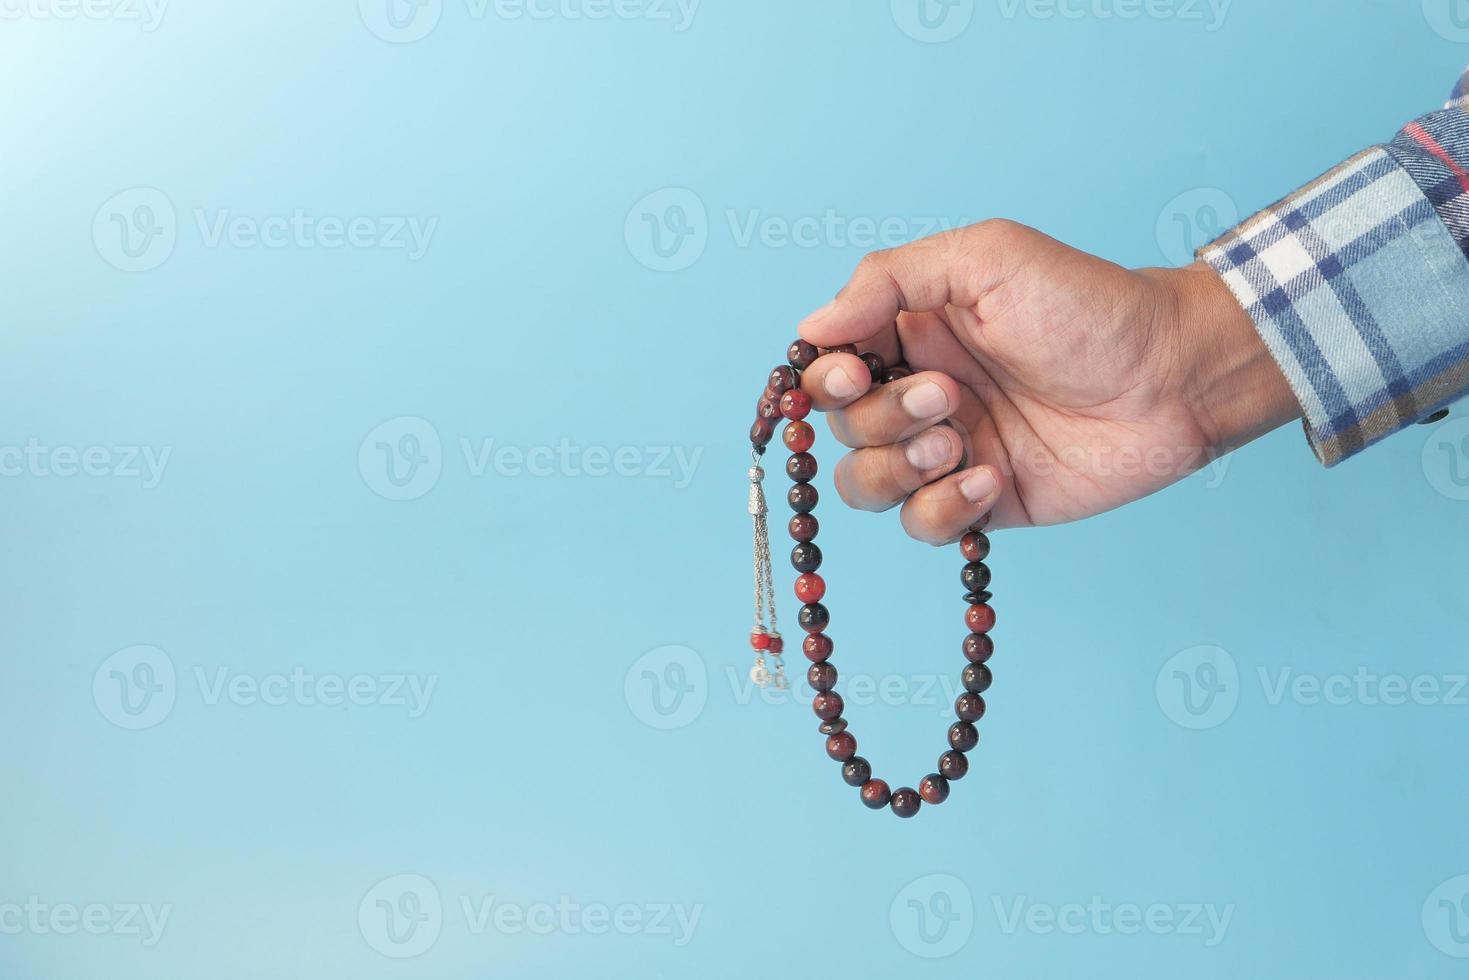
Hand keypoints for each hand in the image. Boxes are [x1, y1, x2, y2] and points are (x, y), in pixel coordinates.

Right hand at [796, 220, 1299, 539]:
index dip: (823, 379)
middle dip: (881, 418)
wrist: (1172, 375)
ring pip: (865, 485)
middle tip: (948, 397)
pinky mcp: (981, 501)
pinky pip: (921, 525)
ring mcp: (947, 450)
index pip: (827, 365)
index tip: (852, 373)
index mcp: (909, 331)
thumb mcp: (986, 257)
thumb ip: (889, 279)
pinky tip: (993, 478)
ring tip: (961, 442)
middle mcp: (919, 392)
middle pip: (841, 429)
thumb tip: (810, 328)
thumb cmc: (1088, 304)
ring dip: (899, 468)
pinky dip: (943, 508)